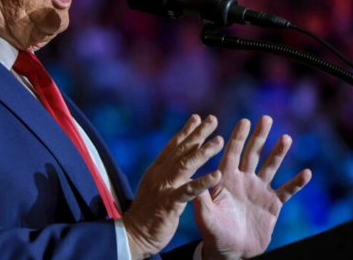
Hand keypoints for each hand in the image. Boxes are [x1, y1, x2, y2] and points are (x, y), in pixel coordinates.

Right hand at [122, 115, 224, 259]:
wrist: (133, 234)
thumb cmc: (147, 213)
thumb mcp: (154, 186)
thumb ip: (164, 173)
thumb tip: (175, 160)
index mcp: (156, 170)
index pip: (172, 146)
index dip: (185, 131)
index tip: (197, 117)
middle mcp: (159, 174)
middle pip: (181, 150)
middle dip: (197, 133)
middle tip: (212, 119)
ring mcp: (164, 187)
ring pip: (186, 165)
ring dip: (203, 151)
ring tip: (219, 140)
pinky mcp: (169, 203)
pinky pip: (189, 191)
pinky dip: (203, 182)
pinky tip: (216, 175)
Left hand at [193, 116, 311, 259]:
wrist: (231, 251)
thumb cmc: (213, 233)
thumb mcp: (204, 216)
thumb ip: (202, 199)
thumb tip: (194, 180)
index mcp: (226, 179)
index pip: (232, 153)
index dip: (238, 137)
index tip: (244, 121)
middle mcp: (243, 180)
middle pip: (253, 154)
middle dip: (259, 136)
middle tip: (266, 118)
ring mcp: (259, 190)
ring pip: (271, 167)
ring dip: (279, 153)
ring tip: (286, 138)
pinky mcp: (273, 204)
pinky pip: (287, 191)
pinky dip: (297, 183)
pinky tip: (307, 173)